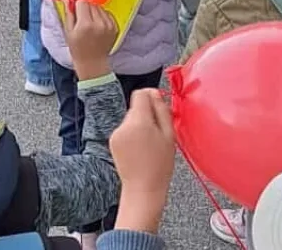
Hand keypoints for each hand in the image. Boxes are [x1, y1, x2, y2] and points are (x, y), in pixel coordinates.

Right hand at [63, 0, 116, 79]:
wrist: (92, 63)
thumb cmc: (77, 48)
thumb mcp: (68, 31)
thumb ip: (68, 13)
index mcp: (85, 24)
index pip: (82, 2)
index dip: (77, 6)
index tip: (75, 12)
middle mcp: (99, 24)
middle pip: (91, 4)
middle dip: (86, 9)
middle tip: (82, 20)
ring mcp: (109, 26)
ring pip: (100, 7)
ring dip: (94, 12)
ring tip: (90, 24)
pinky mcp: (115, 28)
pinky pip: (107, 13)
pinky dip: (102, 16)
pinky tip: (98, 26)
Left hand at [110, 88, 177, 234]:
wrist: (143, 188)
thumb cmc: (160, 165)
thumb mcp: (169, 135)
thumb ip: (162, 111)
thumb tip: (156, 93)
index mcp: (139, 121)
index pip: (140, 94)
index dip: (151, 96)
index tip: (160, 105)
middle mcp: (124, 125)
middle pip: (136, 107)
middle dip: (148, 115)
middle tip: (159, 132)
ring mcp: (116, 133)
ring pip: (131, 119)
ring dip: (140, 125)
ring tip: (150, 144)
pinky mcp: (112, 141)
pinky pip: (125, 130)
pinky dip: (132, 135)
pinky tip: (140, 149)